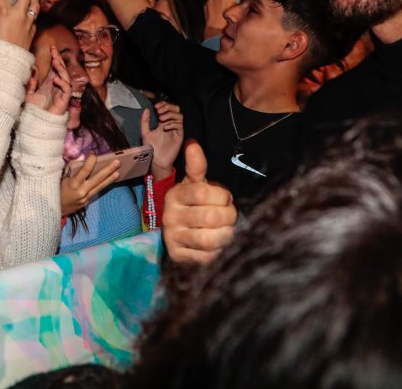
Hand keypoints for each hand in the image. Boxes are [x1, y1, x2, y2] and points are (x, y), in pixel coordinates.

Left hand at [24, 46, 70, 115]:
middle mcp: (57, 87)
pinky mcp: (63, 101)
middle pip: (61, 70)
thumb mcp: (29, 93)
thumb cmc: (33, 110)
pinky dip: (62, 83)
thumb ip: (31, 81)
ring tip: (55, 61)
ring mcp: (61, 93)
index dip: (55, 57)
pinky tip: (55, 79)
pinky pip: (67, 90)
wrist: (35, 124)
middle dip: (59, 60)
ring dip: (61, 69)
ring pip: (66, 78)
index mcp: (50, 83)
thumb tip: (32, 67)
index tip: (52, 47)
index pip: (55, 68)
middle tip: (54, 50)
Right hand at [60, 154, 119, 215]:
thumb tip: (83, 159)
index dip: (91, 161)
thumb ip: (71, 168)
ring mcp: (85, 198)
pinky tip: (108, 181)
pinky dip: (101, 186)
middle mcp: (81, 191)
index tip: (94, 154)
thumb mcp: (61, 177)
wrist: (54, 209)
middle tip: (117, 162)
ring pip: (100, 187)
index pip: (85, 170)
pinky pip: (95, 192)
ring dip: (109, 179)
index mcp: (73, 183)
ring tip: (118, 173)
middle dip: (108, 170)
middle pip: (97, 179)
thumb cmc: (55, 189)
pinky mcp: (86, 202)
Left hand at [142, 102, 183, 181]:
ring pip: (179, 116)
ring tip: (161, 118)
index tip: (155, 107)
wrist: (155, 160)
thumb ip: (145, 121)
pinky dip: (172, 123)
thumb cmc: (151, 148)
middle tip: (159, 111)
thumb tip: (147, 109)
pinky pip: (180, 125)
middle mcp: (171, 124)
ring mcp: (176, 130)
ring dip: (170, 114)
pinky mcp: (179, 136)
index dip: (163, 104)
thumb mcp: (145, 132)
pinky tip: (164, 127)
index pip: (168, 108)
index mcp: (163, 122)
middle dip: (168, 107)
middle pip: (176, 109)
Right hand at [161, 140, 236, 263]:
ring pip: (209, 239)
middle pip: (210, 217)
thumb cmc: (192, 205)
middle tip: (230, 217)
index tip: (225, 199)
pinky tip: (219, 246)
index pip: (203, 192)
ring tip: (227, 231)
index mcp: (175, 195)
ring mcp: (173, 238)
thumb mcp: (194, 184)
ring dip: (226, 235)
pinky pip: (206, 258)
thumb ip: (197, 166)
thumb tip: (193, 143)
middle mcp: (171, 216)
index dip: (223, 197)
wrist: (177, 234)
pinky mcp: (179, 258)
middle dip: (229, 217)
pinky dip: (218, 252)